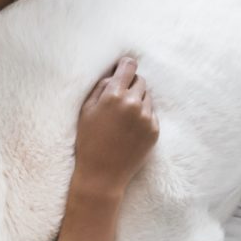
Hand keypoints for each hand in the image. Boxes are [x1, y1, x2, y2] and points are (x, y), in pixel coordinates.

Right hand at [55, 57, 159, 240]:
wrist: (102, 175)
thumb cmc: (89, 143)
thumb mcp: (85, 112)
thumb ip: (100, 88)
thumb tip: (114, 74)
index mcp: (113, 96)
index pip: (128, 66)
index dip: (126, 65)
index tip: (125, 67)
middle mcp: (133, 103)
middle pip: (140, 81)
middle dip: (131, 86)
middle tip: (120, 101)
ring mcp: (146, 117)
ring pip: (148, 97)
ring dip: (138, 102)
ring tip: (123, 119)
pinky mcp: (154, 130)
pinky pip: (151, 115)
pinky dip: (143, 118)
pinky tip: (129, 131)